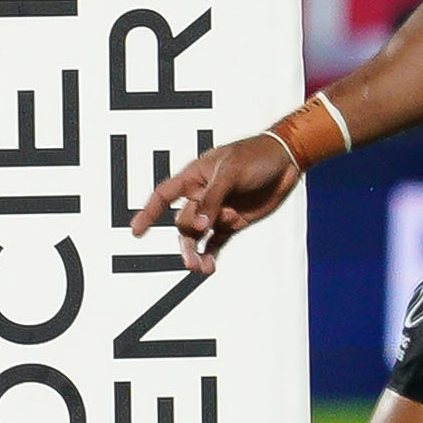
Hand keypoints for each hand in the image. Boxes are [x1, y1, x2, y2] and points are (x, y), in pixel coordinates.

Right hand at [127, 131, 302, 274]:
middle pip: (184, 221)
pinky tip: (208, 267)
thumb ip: (213, 199)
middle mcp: (202, 196)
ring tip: (199, 267)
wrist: (285, 160)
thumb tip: (199, 225)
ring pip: (197, 237)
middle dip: (190, 232)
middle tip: (205, 229)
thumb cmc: (255, 155)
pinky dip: (211, 255)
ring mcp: (217, 211)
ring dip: (195, 252)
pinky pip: (216, 243)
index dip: (148, 213)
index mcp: (194, 177)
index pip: (164, 196)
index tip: (136, 231)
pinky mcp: (233, 223)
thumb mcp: (231, 172)